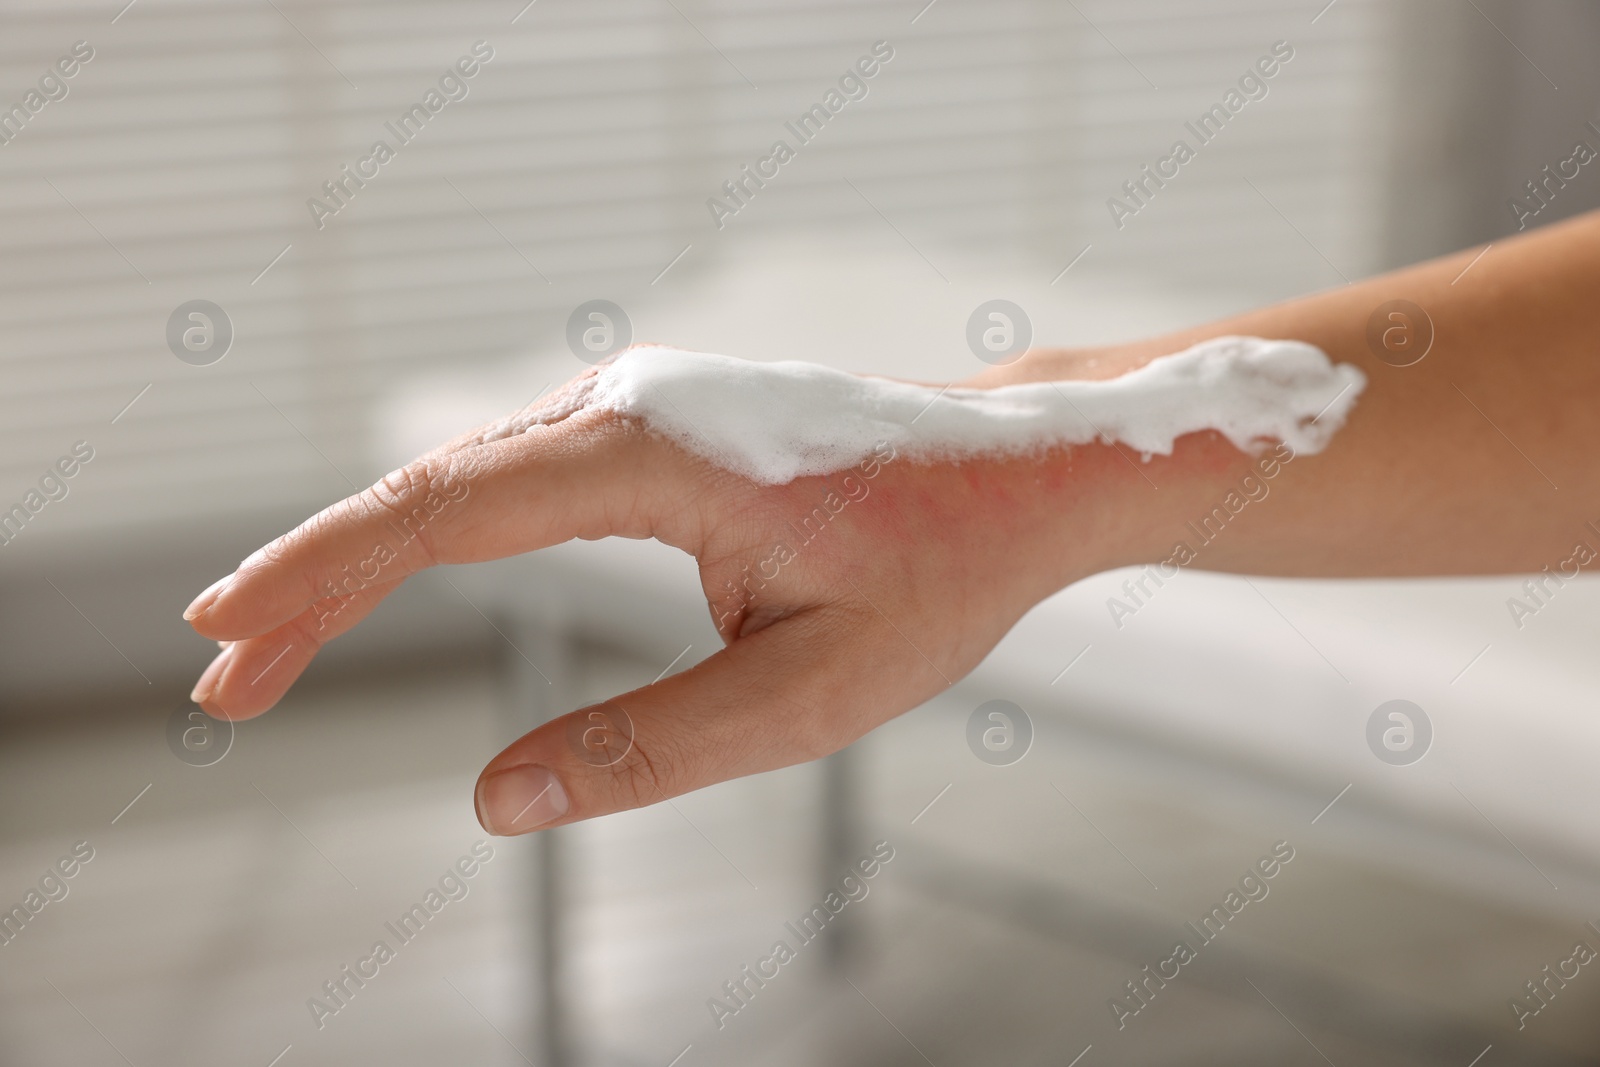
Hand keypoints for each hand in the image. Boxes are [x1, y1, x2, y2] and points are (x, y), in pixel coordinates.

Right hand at [182, 355, 1144, 834]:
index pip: (443, 514)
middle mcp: (627, 406)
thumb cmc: (935, 568)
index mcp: (654, 454)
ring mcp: (636, 406)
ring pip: (459, 484)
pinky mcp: (652, 427)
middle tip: (220, 682)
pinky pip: (509, 478)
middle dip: (310, 586)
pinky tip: (388, 577)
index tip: (226, 642)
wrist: (1014, 466)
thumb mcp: (810, 690)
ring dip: (358, 562)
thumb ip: (655, 747)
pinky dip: (429, 536)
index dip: (320, 579)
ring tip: (266, 648)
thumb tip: (500, 802)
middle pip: (425, 495)